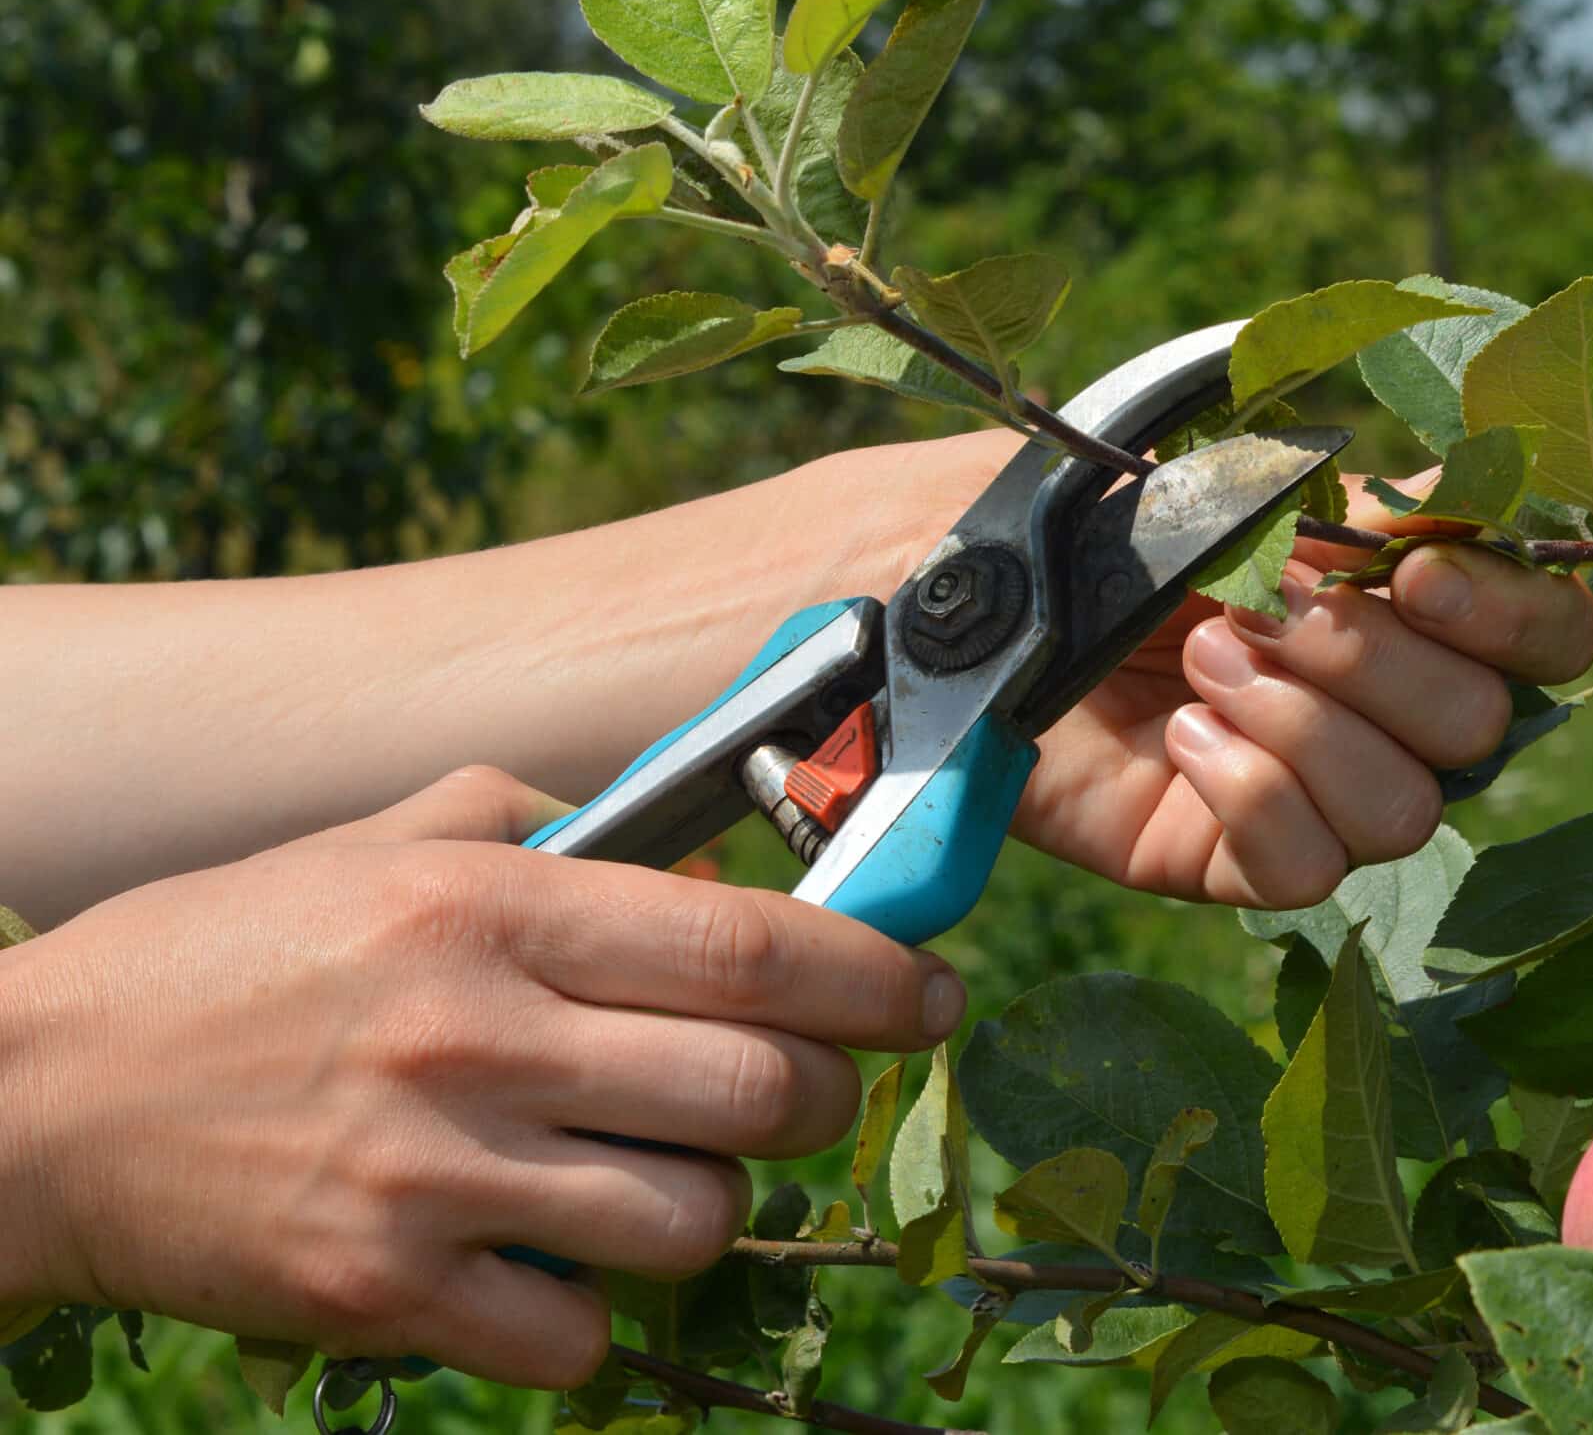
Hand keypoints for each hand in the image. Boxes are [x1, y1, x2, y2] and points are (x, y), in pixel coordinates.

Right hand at [0, 768, 963, 1387]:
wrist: (33, 1105)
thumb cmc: (223, 956)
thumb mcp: (376, 844)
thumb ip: (541, 828)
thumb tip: (699, 853)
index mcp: (487, 909)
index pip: (748, 946)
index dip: (873, 975)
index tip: (933, 993)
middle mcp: (475, 1039)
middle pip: (754, 1090)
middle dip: (823, 1097)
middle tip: (810, 1089)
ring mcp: (431, 1180)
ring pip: (691, 1222)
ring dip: (712, 1204)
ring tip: (661, 1171)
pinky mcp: (382, 1297)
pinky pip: (580, 1333)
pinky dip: (595, 1305)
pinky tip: (549, 1252)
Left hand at [1015, 462, 1592, 910]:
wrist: (952, 587)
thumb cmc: (1090, 520)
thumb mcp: (1226, 484)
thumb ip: (1354, 505)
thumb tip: (1448, 530)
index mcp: (1403, 598)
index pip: (1550, 633)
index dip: (1513, 612)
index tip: (1417, 574)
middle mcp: (1378, 706)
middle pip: (1481, 727)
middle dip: (1370, 660)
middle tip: (1252, 608)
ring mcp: (1309, 792)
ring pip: (1406, 813)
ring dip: (1303, 726)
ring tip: (1198, 663)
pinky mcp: (1228, 861)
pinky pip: (1303, 871)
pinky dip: (1249, 797)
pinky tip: (1178, 738)